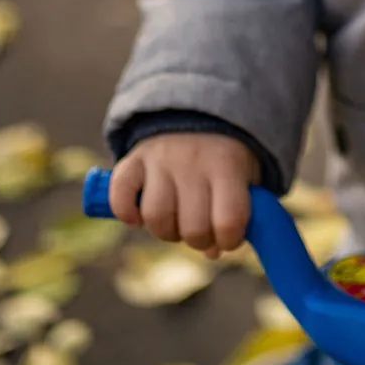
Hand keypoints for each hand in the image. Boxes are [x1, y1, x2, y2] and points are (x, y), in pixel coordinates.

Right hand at [109, 133, 259, 259]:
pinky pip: (120, 194)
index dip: (230, 240)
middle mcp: (193, 161)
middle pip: (192, 227)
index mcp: (227, 165)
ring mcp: (161, 159)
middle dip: (198, 240)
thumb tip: (212, 253)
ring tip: (175, 221)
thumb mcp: (244, 176)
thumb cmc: (226, 157)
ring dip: (166, 231)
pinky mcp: (134, 159)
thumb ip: (235, 213)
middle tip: (201, 230)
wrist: (198, 111)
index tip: (228, 237)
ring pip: (156, 217)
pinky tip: (137, 218)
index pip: (229, 221)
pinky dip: (125, 212)